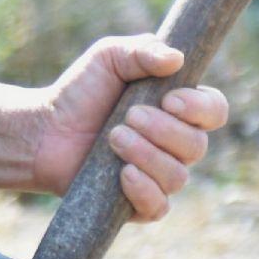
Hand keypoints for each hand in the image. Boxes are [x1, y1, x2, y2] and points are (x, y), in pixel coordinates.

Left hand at [31, 34, 229, 220]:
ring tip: (113, 138)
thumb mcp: (108, 57)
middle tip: (127, 116)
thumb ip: (142, 50)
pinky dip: (144, 190)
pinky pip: (159, 207)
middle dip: (163, 130)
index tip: (169, 99)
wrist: (44, 130)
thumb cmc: (81, 91)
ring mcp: (158, 175)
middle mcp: (175, 145)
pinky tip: (123, 173)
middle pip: (197, 146)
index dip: (200, 108)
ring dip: (146, 155)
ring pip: (177, 176)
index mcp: (178, 110)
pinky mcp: (137, 203)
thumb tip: (177, 59)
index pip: (214, 111)